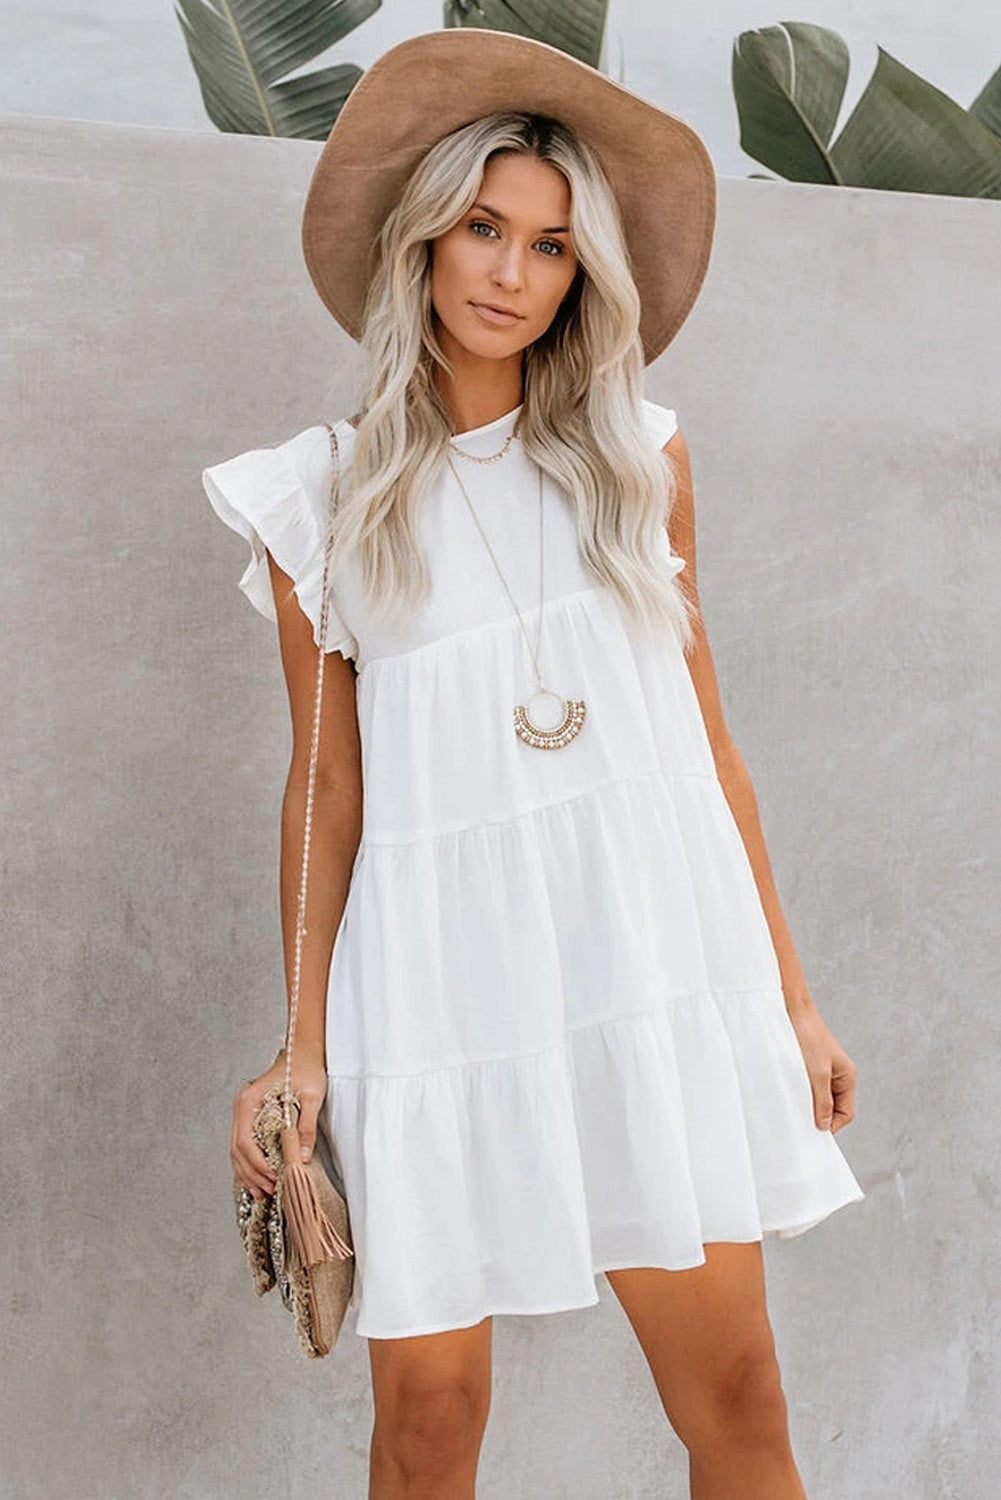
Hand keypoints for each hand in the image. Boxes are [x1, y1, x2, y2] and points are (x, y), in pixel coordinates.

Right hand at [231, 1046, 328, 1199]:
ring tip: (262, 1191)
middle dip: (251, 1173)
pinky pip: (244, 1143)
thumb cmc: (307, 1069)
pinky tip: (259, 1176)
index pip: (245, 1141)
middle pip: (237, 1149)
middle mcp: (241, 1107)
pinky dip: (250, 1162)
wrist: (304, 1052)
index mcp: (249, 1101)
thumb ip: (305, 1127)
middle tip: (269, 1190)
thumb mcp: (311, 1097)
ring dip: (248, 1172)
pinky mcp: (251, 1116)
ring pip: (237, 1149)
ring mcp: (243, 1112)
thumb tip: (302, 1157)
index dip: (257, 1163)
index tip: (273, 1177)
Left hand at [785, 998, 857, 1133]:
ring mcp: (822, 1071)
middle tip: (800, 1122)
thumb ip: (822, 1101)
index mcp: (847, 1077)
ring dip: (807, 1104)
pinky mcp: (807, 1066)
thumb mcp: (817, 1073)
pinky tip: (788, 1094)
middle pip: (832, 1107)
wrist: (791, 1010)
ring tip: (793, 1106)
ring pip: (818, 1098)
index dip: (831, 1125)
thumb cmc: (807, 1037)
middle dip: (818, 1116)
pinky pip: (807, 1087)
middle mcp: (837, 1075)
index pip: (845, 1113)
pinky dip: (800, 1093)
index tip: (812, 1132)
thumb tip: (824, 1126)